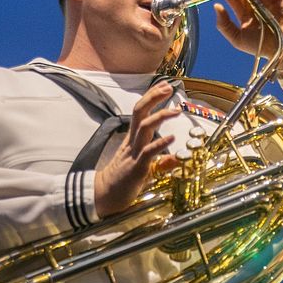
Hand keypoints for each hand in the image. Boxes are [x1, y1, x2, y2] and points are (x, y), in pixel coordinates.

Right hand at [94, 81, 179, 217]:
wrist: (105, 196)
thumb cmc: (124, 181)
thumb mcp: (146, 168)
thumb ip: (161, 161)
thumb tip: (177, 158)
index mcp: (133, 139)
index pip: (140, 111)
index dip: (151, 97)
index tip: (164, 86)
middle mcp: (132, 142)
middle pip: (139, 112)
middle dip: (153, 97)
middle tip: (168, 87)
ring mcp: (134, 153)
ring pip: (144, 128)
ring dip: (160, 116)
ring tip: (176, 110)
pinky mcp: (136, 167)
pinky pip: (148, 152)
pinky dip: (160, 143)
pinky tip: (172, 137)